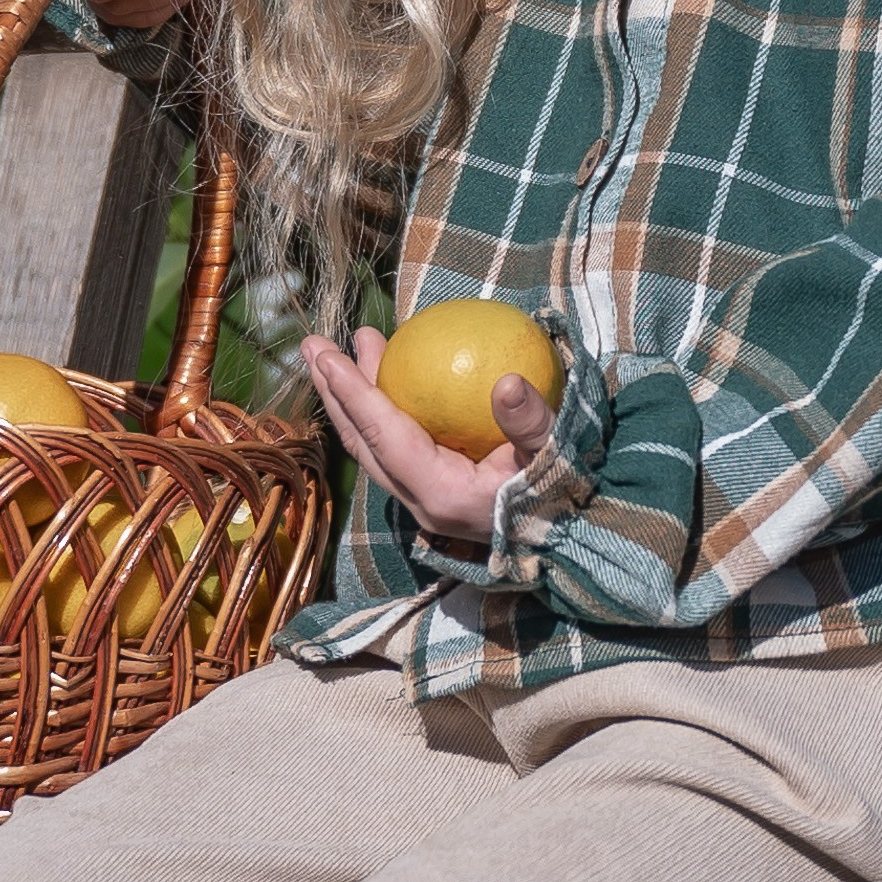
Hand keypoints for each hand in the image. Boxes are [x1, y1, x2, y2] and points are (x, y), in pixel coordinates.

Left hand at [301, 324, 557, 541]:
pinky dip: (376, 409)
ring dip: (350, 398)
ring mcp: (421, 500)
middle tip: (314, 345)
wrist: (567, 537)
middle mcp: (420, 501)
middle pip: (363, 441)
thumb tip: (509, 382)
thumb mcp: (554, 455)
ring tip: (339, 351)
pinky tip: (384, 376)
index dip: (352, 394)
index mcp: (441, 494)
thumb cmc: (562, 493)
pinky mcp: (429, 492)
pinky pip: (390, 446)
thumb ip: (531, 423)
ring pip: (371, 445)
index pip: (384, 437)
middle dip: (333, 392)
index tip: (327, 356)